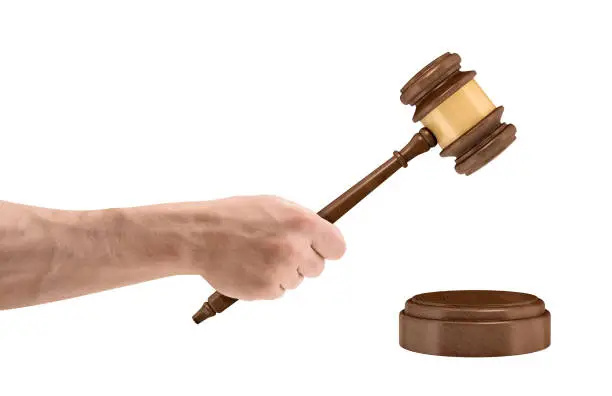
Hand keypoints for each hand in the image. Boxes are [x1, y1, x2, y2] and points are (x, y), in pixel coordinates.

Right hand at [130, 195, 345, 299]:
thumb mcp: (273, 205)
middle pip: (317, 268)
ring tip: (257, 257)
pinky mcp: (265, 289)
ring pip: (296, 281)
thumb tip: (322, 235)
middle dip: (302, 262)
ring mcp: (280, 271)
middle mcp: (294, 248)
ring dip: (282, 273)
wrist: (199, 235)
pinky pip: (277, 292)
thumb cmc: (235, 217)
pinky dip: (266, 284)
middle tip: (278, 251)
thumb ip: (301, 221)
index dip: (328, 249)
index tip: (321, 250)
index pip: (337, 247)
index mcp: (301, 223)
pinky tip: (249, 268)